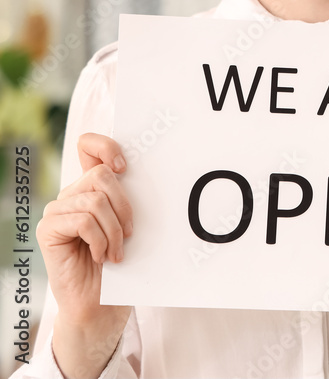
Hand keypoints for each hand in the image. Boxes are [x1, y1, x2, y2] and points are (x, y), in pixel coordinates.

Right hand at [37, 132, 133, 377]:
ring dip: (114, 230)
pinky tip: (101, 257)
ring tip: (117, 252)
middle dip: (124, 205)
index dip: (105, 145)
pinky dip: (100, 240)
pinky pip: (83, 221)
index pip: (89, 146)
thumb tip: (158, 172)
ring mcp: (57, 211)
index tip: (125, 166)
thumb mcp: (132, 224)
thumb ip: (131, 198)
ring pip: (95, 200)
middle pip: (101, 174)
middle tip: (130, 233)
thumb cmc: (122, 263)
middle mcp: (72, 194)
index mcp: (92, 187)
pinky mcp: (48, 230)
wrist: (102, 304)